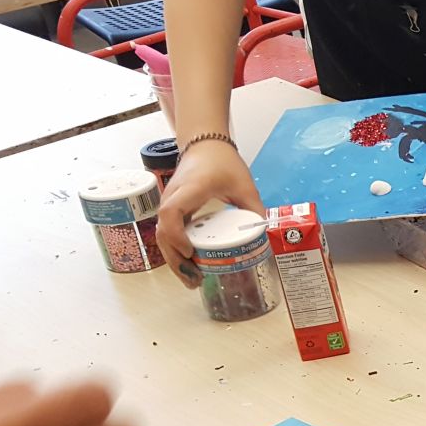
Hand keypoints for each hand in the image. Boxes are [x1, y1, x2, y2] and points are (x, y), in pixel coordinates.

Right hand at [155, 138, 262, 284]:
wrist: (205, 145)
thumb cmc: (223, 163)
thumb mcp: (245, 184)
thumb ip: (254, 207)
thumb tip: (261, 235)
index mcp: (190, 190)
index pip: (172, 213)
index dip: (177, 235)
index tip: (191, 252)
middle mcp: (174, 198)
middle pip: (164, 232)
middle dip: (176, 259)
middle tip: (194, 280)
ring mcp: (170, 204)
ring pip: (163, 236)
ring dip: (175, 259)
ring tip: (192, 279)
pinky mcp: (173, 210)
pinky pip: (169, 233)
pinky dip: (176, 250)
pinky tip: (190, 265)